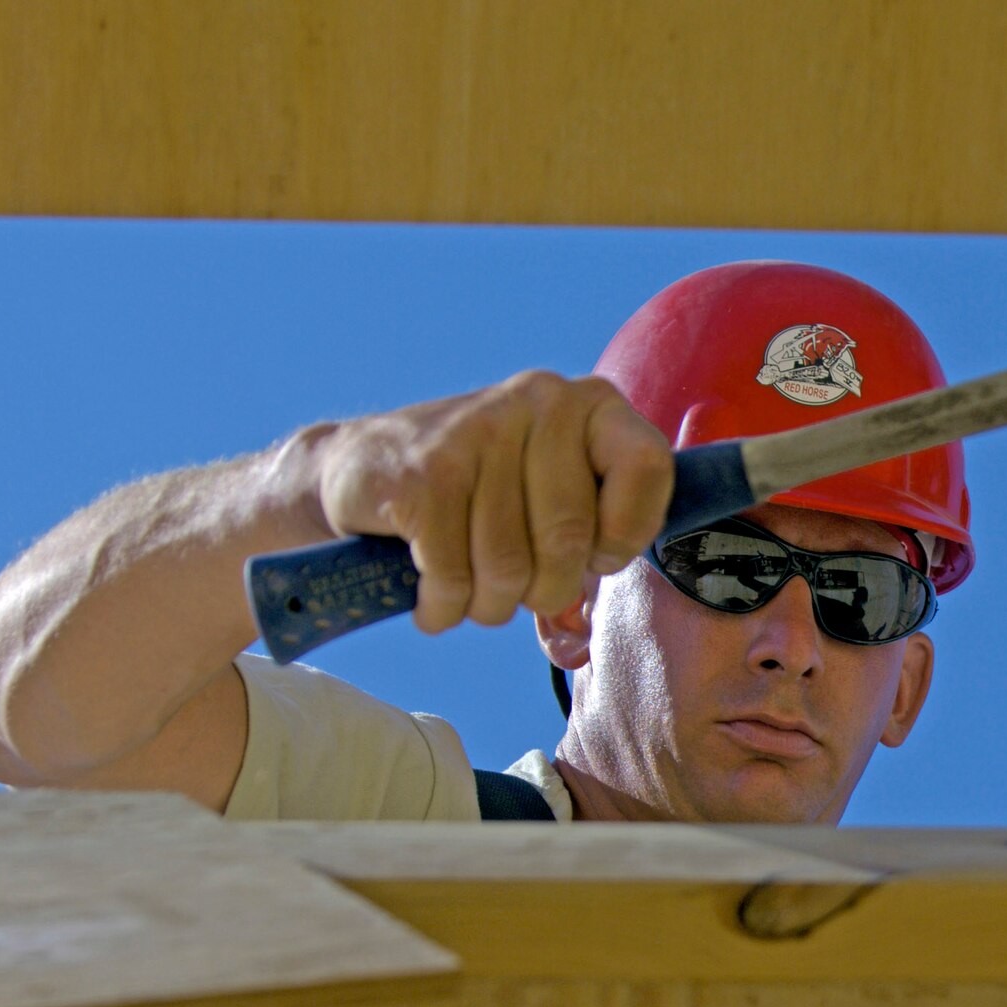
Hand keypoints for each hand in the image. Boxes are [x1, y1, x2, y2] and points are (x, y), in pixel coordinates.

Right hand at [301, 372, 673, 633]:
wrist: (357, 472)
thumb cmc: (477, 500)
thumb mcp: (552, 494)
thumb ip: (602, 526)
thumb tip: (634, 588)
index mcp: (588, 404)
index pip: (648, 466)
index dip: (624, 535)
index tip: (595, 555)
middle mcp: (537, 401)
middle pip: (571, 539)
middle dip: (544, 591)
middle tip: (516, 588)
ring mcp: (474, 431)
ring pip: (509, 568)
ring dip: (486, 604)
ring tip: (469, 589)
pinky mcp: (420, 473)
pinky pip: (452, 575)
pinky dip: (441, 605)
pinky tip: (430, 591)